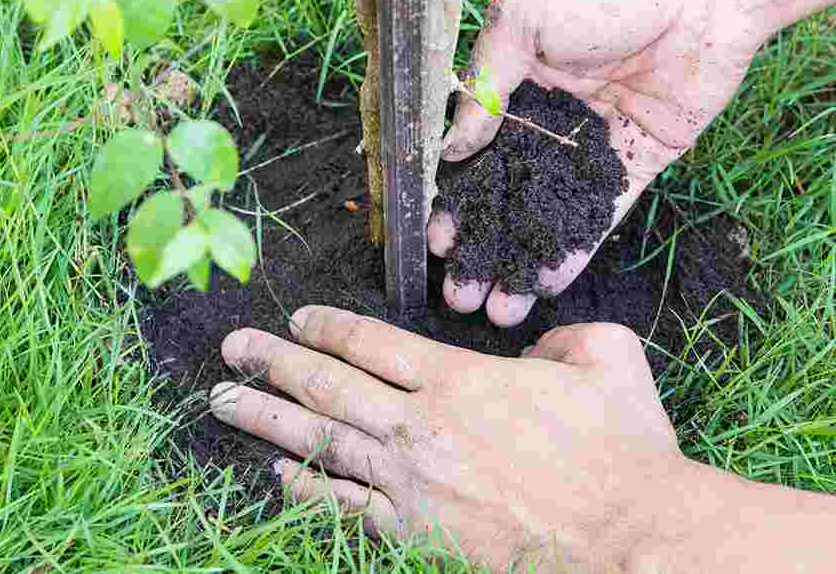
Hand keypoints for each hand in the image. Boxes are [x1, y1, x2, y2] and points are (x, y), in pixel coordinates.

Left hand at [210, 305, 686, 571]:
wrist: (632, 537)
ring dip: (266, 418)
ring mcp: (412, 482)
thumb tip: (538, 340)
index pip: (370, 342)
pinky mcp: (417, 532)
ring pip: (321, 441)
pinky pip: (345, 506)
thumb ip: (566, 334)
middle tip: (230, 347)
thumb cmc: (625, 449)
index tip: (296, 318)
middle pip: (326, 385)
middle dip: (271, 361)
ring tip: (223, 400)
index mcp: (459, 378)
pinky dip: (307, 488)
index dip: (325, 326)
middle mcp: (421, 425)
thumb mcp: (609, 359)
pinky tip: (278, 474)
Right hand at [429, 0, 768, 325]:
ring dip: (519, 262)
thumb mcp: (523, 18)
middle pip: (502, 197)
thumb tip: (452, 151)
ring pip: (544, 215)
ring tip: (494, 310)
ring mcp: (588, 147)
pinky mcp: (631, 165)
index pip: (469, 155)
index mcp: (510, 84)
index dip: (451, 201)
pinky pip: (598, 217)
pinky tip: (545, 287)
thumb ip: (486, 86)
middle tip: (457, 294)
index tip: (434, 242)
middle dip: (479, 247)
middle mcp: (545, 122)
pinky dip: (573, 251)